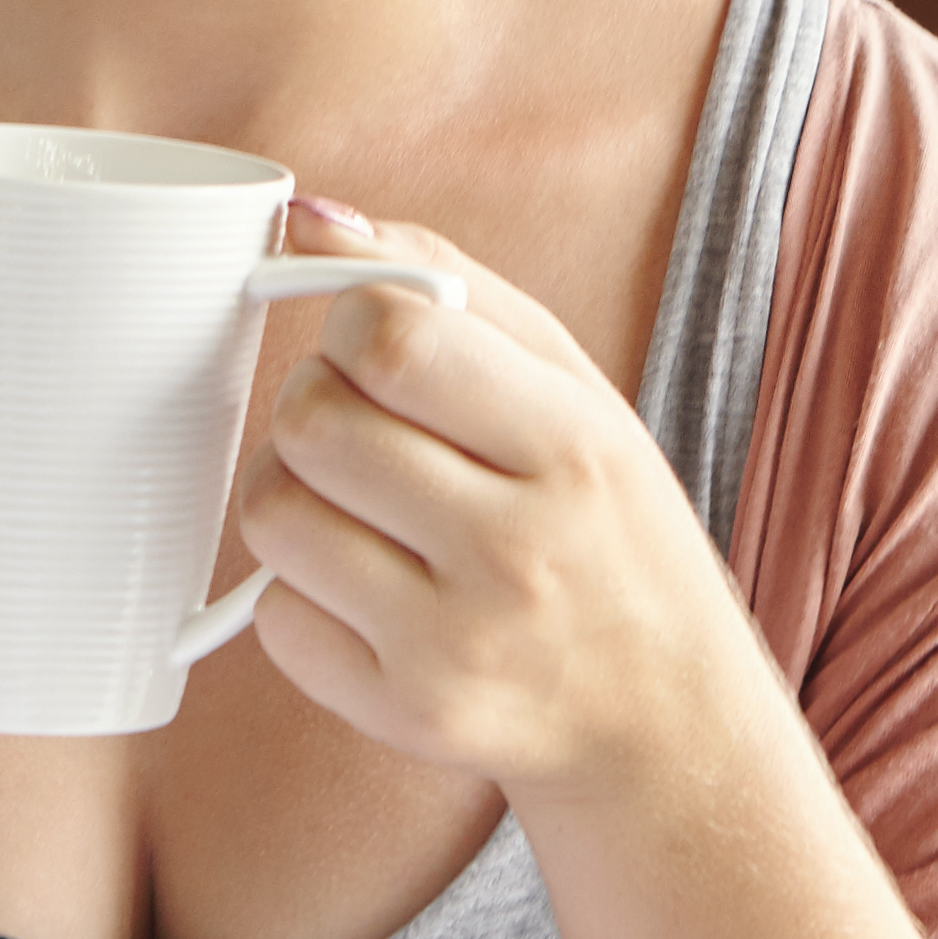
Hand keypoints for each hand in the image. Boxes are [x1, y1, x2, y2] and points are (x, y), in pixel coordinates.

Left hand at [231, 202, 768, 804]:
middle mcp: (516, 553)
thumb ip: (448, 285)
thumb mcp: (577, 392)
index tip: (375, 348)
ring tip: (355, 504)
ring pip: (272, 515)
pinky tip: (367, 591)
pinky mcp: (403, 715)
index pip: (390, 338)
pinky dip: (301, 591)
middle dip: (316, 404)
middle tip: (366, 429)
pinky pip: (274, 616)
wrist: (665, 721)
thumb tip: (305, 216)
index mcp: (573, 449)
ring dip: (292, 491)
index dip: (352, 326)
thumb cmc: (609, 531)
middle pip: (312, 422)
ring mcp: (454, 646)